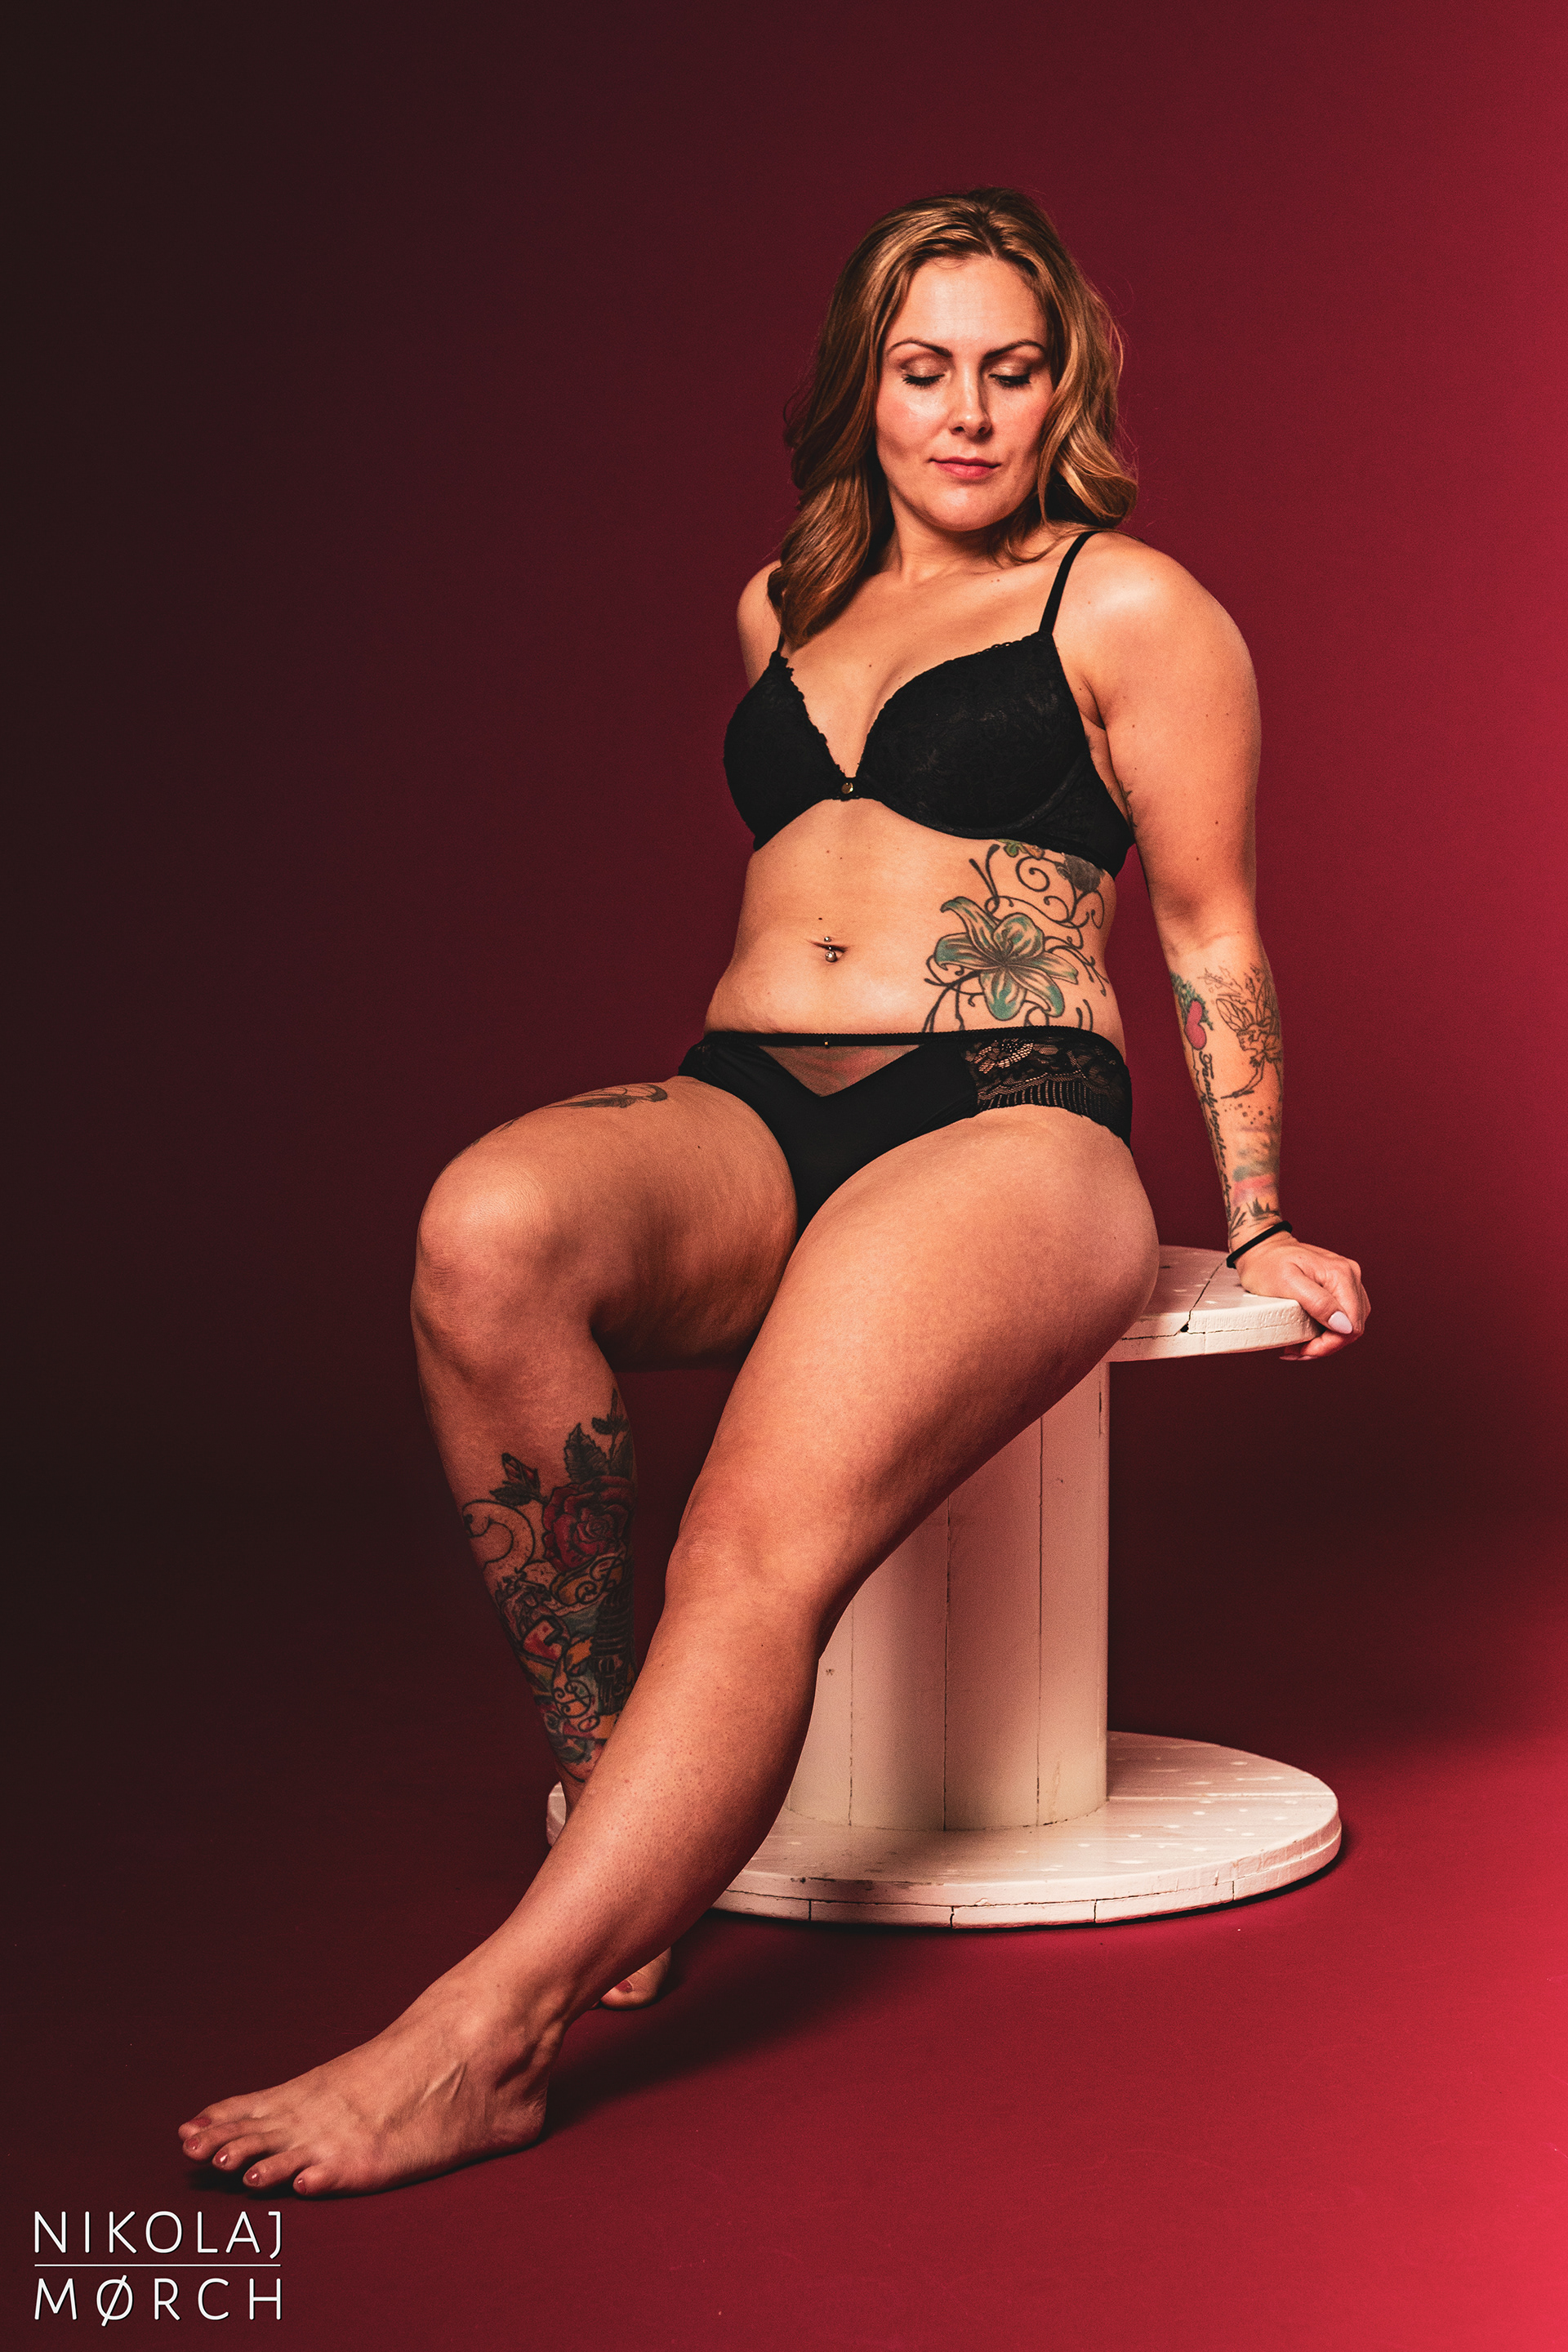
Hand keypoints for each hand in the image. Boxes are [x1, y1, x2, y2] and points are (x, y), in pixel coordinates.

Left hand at [1234, 1234, 1368, 1360]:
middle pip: (1353, 1326)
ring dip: (1327, 1339)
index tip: (1302, 1350)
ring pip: (1349, 1323)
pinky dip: (1326, 1329)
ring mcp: (1348, 1279)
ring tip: (1300, 1344)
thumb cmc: (1267, 1263)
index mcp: (1342, 1275)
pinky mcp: (1340, 1284)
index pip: (1351, 1325)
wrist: (1260, 1246)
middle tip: (1297, 1350)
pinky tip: (1308, 1332)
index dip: (1329, 1345)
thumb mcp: (1288, 1284)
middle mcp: (1351, 1276)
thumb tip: (1343, 1325)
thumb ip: (1318, 1303)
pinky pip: (1343, 1314)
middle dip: (1326, 1345)